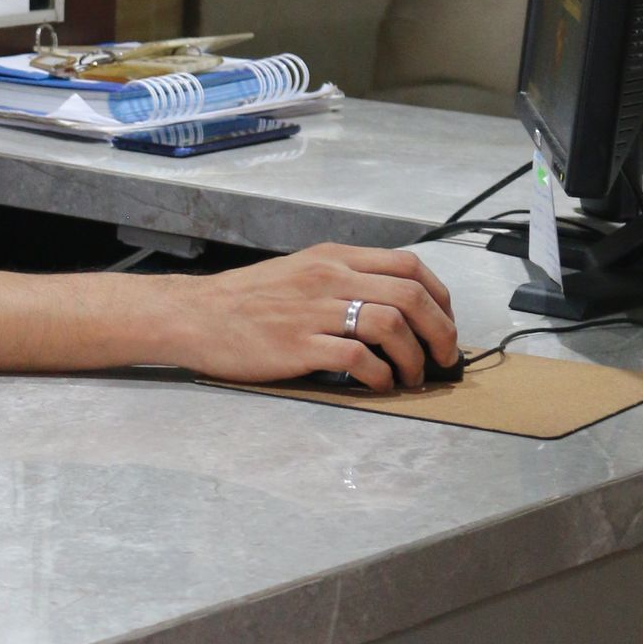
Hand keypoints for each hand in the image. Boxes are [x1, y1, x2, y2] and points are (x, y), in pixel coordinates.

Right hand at [175, 243, 457, 391]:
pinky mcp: (300, 345)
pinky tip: (378, 386)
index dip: (440, 296)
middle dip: (440, 331)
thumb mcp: (302, 272)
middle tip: (444, 358)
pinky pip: (358, 359)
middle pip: (410, 295)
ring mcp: (315, 311)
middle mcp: (330, 278)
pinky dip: (380, 376)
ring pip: (391, 325)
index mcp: (334, 257)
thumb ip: (344, 280)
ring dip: (414, 358)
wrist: (197, 315)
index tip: (445, 323)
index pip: (409, 264)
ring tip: (412, 378)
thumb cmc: (248, 300)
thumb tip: (395, 306)